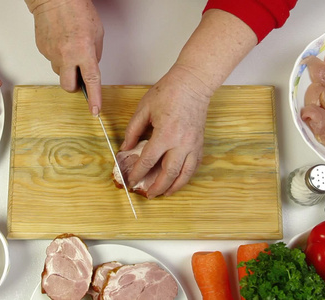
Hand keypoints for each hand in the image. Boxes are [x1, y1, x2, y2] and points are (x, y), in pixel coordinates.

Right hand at [27, 0, 103, 114]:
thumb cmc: (77, 10)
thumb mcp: (97, 33)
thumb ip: (95, 54)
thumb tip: (90, 67)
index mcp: (83, 52)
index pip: (91, 81)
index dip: (94, 98)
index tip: (95, 110)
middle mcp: (66, 56)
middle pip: (69, 86)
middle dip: (75, 85)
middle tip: (80, 76)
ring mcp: (52, 54)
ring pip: (60, 72)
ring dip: (66, 67)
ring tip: (70, 49)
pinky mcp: (42, 50)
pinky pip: (52, 59)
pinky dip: (58, 55)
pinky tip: (61, 42)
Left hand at [121, 65, 211, 197]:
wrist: (193, 83)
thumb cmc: (169, 92)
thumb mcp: (144, 109)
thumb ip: (132, 131)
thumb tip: (125, 148)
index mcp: (165, 134)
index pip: (148, 161)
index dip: (138, 173)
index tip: (131, 180)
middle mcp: (181, 143)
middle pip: (168, 173)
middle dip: (157, 187)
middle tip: (148, 195)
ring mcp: (193, 144)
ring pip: (184, 173)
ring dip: (174, 187)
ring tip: (165, 193)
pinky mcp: (199, 143)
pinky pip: (194, 165)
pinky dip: (186, 176)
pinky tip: (179, 180)